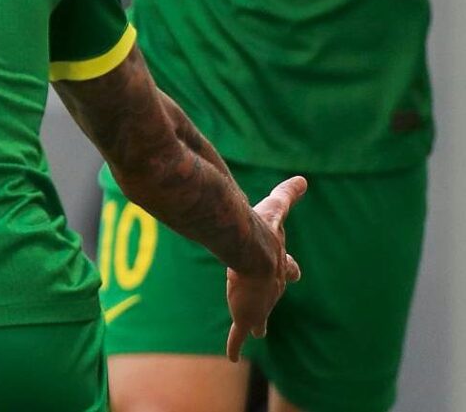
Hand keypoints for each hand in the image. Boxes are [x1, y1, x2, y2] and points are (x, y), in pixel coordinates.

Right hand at [225, 175, 306, 361]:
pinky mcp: (246, 316)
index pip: (287, 268)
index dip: (288, 270)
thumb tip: (303, 178)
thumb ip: (288, 195)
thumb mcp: (276, 209)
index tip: (292, 273)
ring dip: (254, 324)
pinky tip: (232, 357)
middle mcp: (272, 288)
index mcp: (279, 264)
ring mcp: (260, 305)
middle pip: (273, 297)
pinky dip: (235, 346)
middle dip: (270, 301)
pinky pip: (239, 335)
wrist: (252, 252)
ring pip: (257, 318)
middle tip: (271, 306)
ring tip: (253, 330)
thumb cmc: (263, 230)